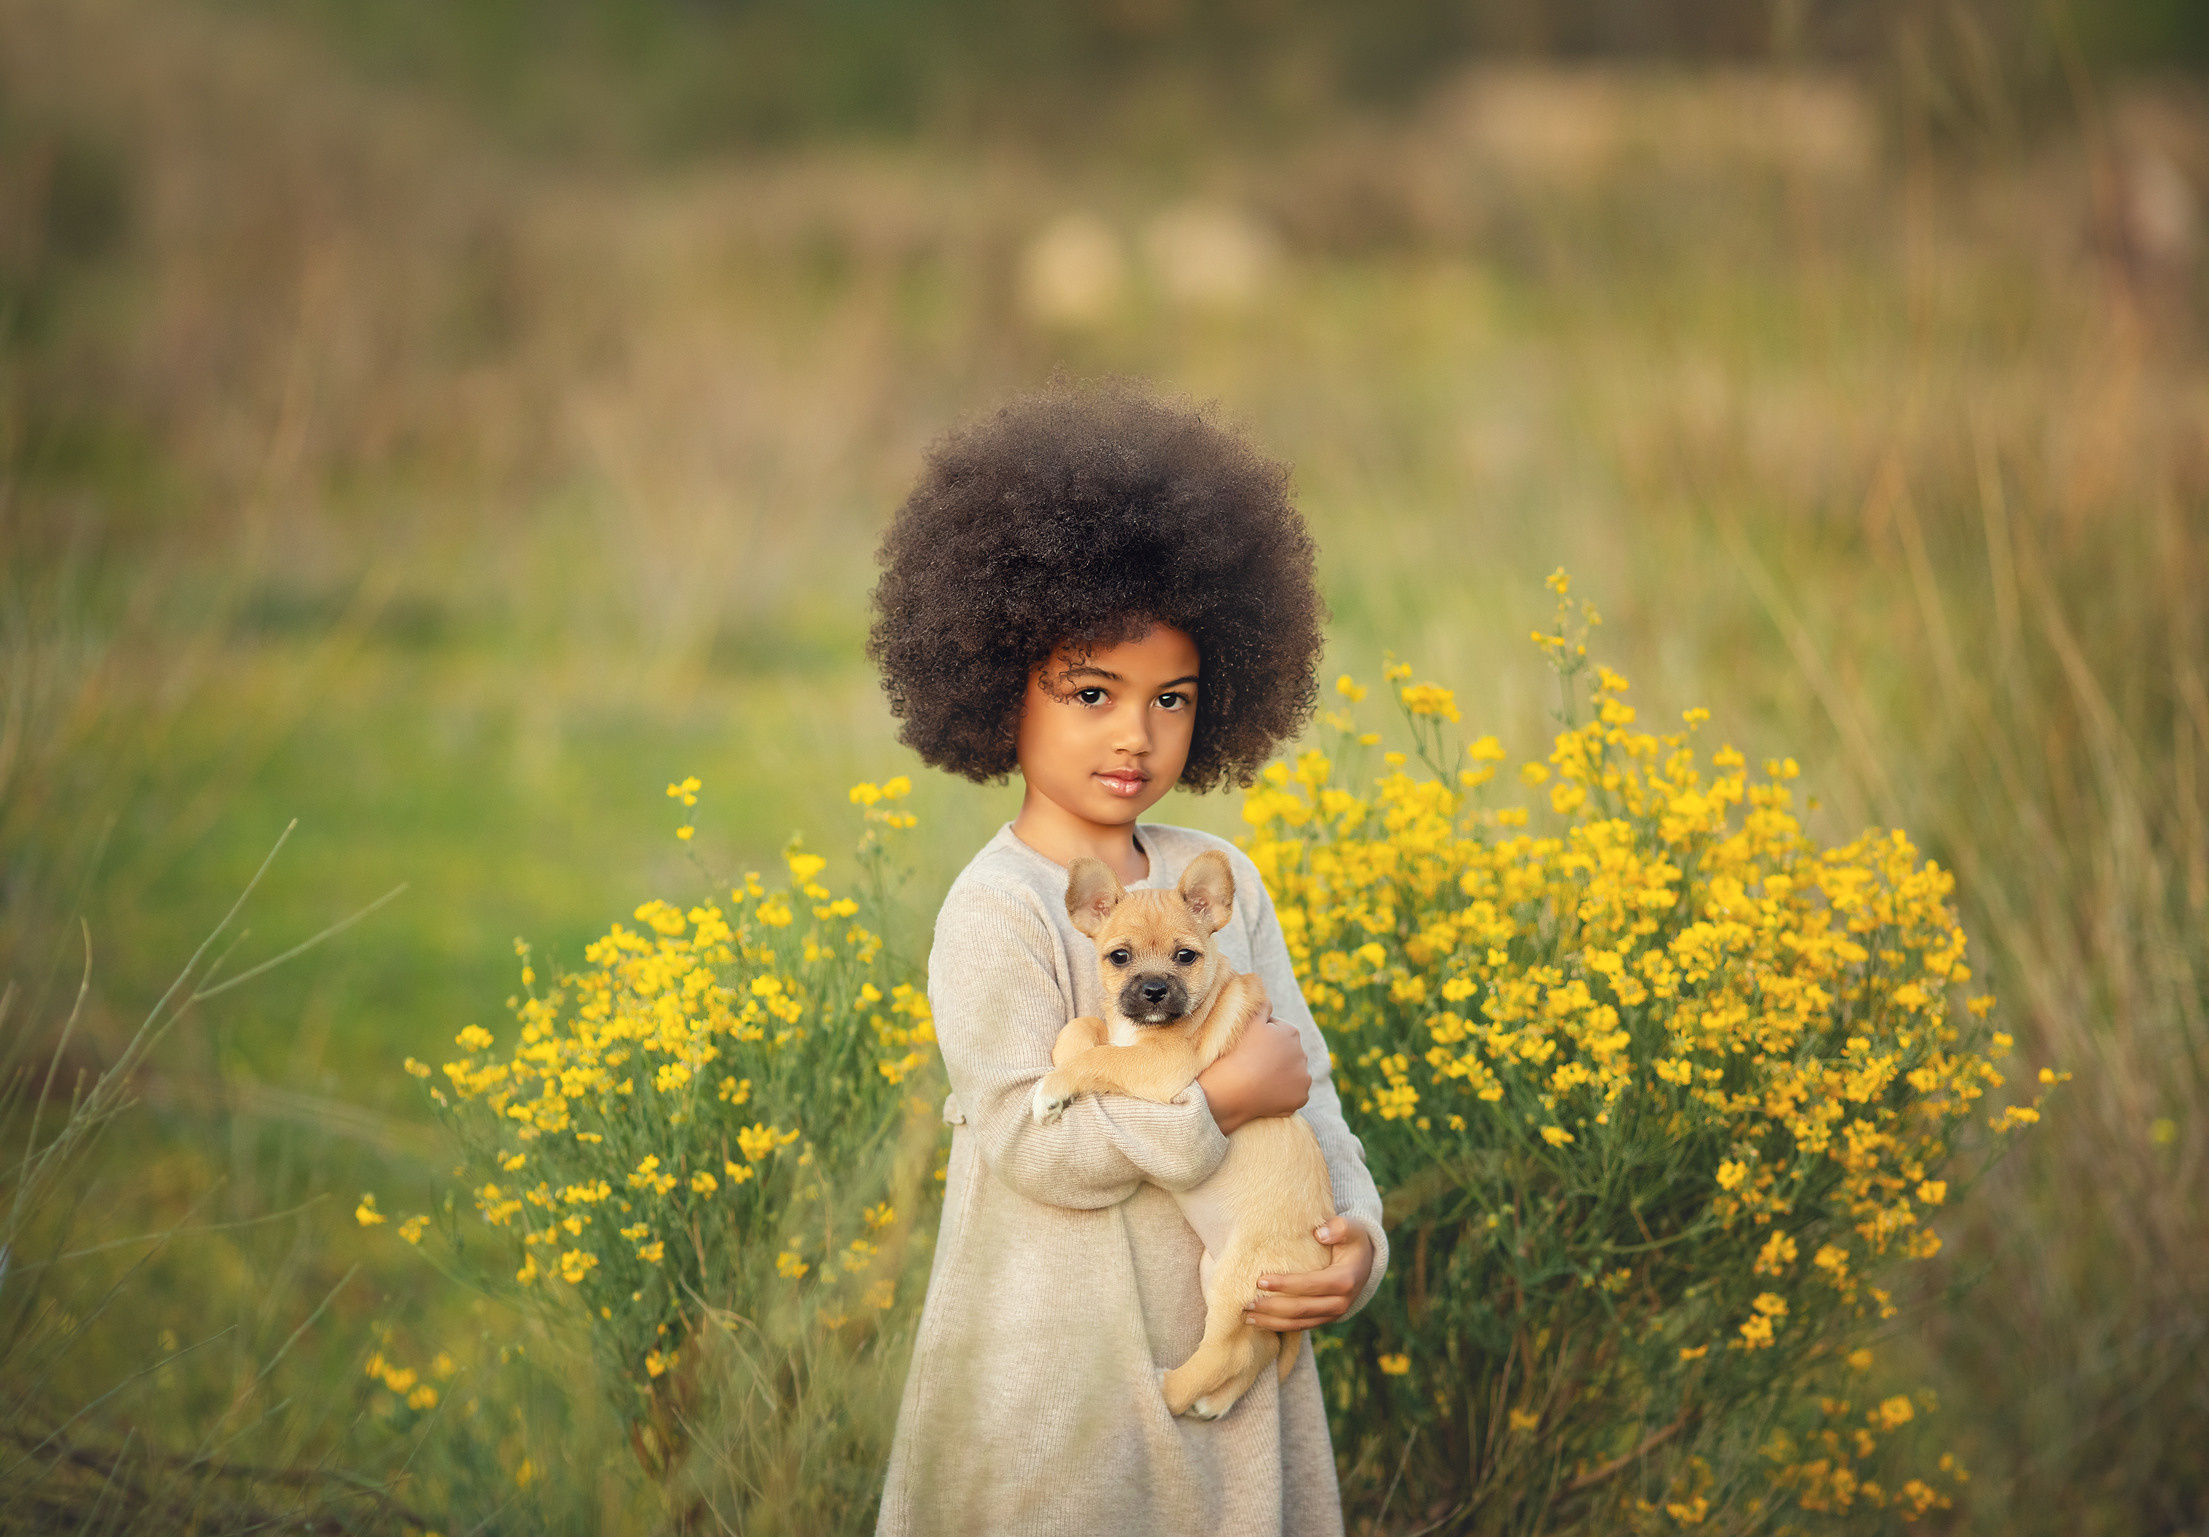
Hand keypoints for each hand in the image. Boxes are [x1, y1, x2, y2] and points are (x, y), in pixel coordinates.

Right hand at [1196, 1016, 1310, 1135]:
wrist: (1232, 1088)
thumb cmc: (1237, 1052)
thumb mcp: (1247, 1021)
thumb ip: (1261, 1006)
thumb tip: (1269, 999)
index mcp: (1291, 1032)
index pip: (1277, 1031)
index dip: (1261, 1038)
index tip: (1248, 1046)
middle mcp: (1302, 1053)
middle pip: (1287, 1053)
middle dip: (1275, 1056)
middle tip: (1252, 1064)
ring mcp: (1303, 1077)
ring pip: (1293, 1073)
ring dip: (1282, 1075)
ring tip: (1260, 1080)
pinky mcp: (1300, 1098)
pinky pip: (1294, 1094)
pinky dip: (1284, 1094)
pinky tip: (1268, 1093)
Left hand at [1245, 1217, 1374, 1332]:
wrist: (1364, 1262)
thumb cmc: (1352, 1241)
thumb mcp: (1351, 1228)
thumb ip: (1339, 1228)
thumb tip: (1320, 1233)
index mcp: (1345, 1281)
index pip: (1311, 1285)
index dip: (1286, 1285)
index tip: (1261, 1280)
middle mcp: (1340, 1303)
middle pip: (1302, 1309)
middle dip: (1272, 1307)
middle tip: (1247, 1301)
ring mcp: (1332, 1314)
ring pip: (1299, 1323)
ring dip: (1272, 1321)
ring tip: (1247, 1316)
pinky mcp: (1324, 1319)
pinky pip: (1300, 1326)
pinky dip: (1279, 1326)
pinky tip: (1259, 1321)